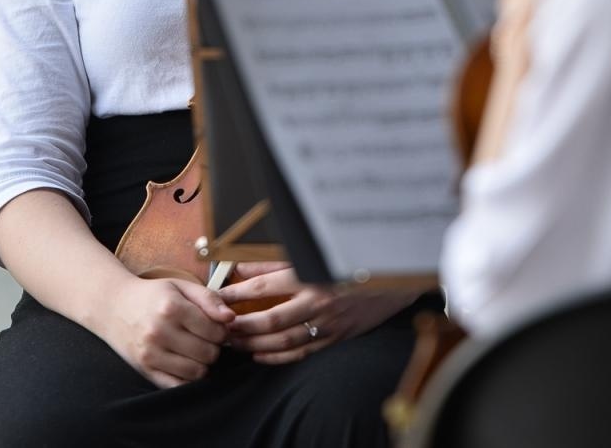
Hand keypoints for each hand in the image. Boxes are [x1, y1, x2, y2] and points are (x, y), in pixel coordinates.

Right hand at [94, 276, 233, 389]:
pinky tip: (185, 363)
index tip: (217, 327)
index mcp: (171, 308)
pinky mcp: (144, 369)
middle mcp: (159, 331)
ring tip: (196, 350)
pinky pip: (177, 385)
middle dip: (214, 348)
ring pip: (196, 372)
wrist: (113, 306)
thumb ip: (209, 298)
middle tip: (206, 339)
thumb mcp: (181, 286)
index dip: (223, 331)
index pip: (215, 331)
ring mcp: (150, 353)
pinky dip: (187, 378)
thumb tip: (230, 318)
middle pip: (208, 354)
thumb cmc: (152, 295)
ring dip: (203, 364)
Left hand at [218, 262, 419, 364]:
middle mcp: (318, 302)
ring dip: (254, 344)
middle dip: (241, 326)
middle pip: (269, 320)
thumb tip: (241, 266)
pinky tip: (260, 355)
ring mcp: (328, 324)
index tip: (217, 297)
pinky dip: (278, 357)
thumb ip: (274, 261)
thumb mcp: (310, 253)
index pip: (263, 287)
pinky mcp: (337, 338)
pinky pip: (302, 353)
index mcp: (310, 276)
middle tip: (220, 327)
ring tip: (233, 343)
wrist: (393, 278)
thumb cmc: (349, 259)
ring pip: (283, 341)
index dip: (236, 294)